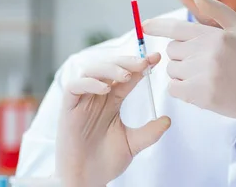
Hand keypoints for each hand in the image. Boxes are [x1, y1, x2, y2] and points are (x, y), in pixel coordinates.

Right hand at [56, 52, 170, 186]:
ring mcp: (82, 101)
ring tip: (126, 76)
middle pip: (109, 67)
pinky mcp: (68, 108)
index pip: (127, 76)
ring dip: (109, 68)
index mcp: (112, 101)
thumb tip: (167, 120)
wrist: (87, 181)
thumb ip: (149, 132)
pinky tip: (105, 89)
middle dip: (127, 62)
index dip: (141, 66)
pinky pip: (74, 86)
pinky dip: (88, 83)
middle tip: (144, 62)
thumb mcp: (132, 144)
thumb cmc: (105, 162)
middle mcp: (97, 96)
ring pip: (91, 71)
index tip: (157, 59)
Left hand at [143, 0, 235, 143]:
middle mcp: (207, 53)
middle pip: (172, 50)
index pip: (177, 28)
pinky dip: (180, 89)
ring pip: (172, 70)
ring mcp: (203, 75)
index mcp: (214, 35)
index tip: (144, 24)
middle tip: (202, 62)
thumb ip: (217, 11)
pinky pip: (173, 88)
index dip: (157, 25)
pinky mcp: (200, 95)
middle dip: (181, 55)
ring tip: (204, 76)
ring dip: (181, 73)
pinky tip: (199, 88)